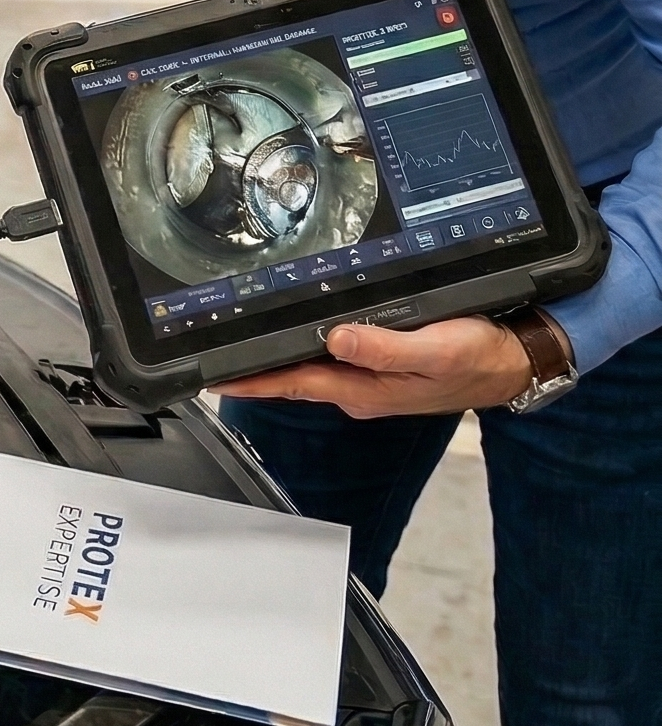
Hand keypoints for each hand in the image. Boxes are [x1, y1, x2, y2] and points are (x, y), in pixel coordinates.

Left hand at [214, 314, 542, 417]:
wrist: (514, 361)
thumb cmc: (479, 356)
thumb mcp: (436, 349)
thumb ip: (386, 348)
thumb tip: (336, 338)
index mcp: (366, 389)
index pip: (295, 382)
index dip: (253, 381)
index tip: (214, 380)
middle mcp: (360, 387)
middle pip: (294, 377)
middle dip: (253, 371)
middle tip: (210, 359)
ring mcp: (369, 378)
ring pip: (311, 367)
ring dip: (276, 360)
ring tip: (236, 347)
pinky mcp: (380, 364)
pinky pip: (332, 356)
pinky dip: (306, 347)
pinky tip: (293, 337)